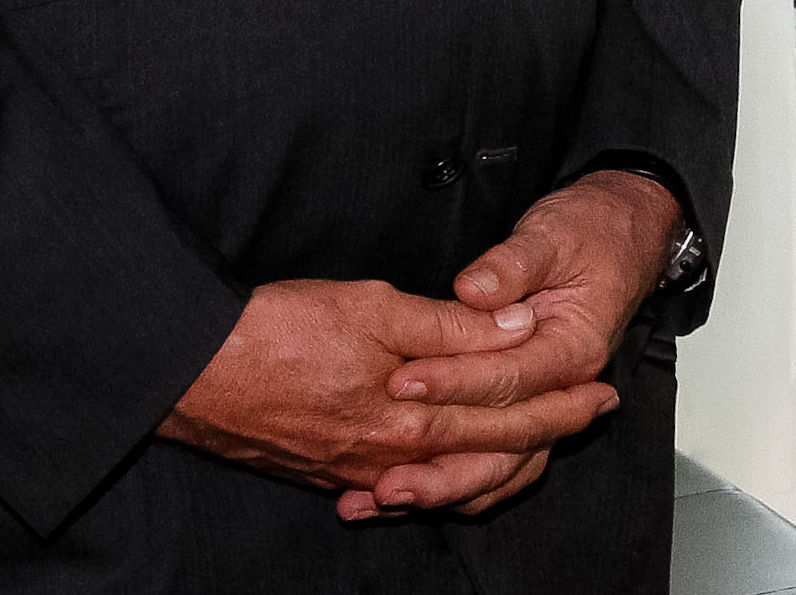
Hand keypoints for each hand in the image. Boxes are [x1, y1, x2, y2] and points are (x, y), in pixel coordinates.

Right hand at [159, 277, 617, 520]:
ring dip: (497, 458)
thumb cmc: (276, 332)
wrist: (194, 372)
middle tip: (592, 413)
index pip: (507, 414)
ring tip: (533, 441)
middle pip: (488, 450)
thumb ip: (451, 325)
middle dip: (547, 432)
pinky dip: (434, 481)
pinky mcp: (327, 472)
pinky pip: (398, 488)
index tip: (600, 392)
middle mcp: (392, 457)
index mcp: (412, 416)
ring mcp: (358, 471)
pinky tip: (443, 473)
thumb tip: (516, 329)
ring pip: (448, 477)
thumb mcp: (374, 306)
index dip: (559, 403)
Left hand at [372, 171, 680, 516]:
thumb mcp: (550, 236)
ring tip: (385, 496)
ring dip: (443, 485)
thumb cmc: (585, 234)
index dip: (454, 381)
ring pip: (501, 467)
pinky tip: (411, 497)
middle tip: (383, 468)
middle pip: (505, 438)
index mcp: (575, 347)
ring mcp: (548, 404)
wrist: (617, 240)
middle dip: (440, 451)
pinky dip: (456, 484)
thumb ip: (512, 264)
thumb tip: (474, 289)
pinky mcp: (529, 410)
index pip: (510, 377)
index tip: (402, 382)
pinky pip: (497, 465)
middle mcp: (567, 388)